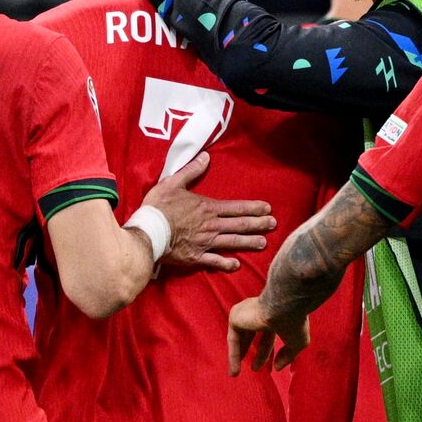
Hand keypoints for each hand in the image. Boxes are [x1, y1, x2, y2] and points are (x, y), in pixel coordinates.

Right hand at [144, 151, 274, 271]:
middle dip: (258, 224)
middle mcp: (211, 226)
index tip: (268, 209)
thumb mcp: (172, 183)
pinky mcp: (196, 257)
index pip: (236, 208)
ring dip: (249, 242)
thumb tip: (206, 157)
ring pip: (232, 242)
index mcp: (207, 208)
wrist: (147, 232)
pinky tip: (236, 265)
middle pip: (240, 225)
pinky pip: (215, 261)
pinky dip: (226, 263)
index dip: (254, 208)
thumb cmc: (158, 207)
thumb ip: (191, 171)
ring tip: (263, 243)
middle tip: (274, 224)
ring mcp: (205, 243)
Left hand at [228, 296, 308, 375]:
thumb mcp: (296, 342)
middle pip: (249, 334)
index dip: (265, 352)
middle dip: (247, 350)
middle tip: (249, 368)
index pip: (266, 334)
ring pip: (238, 337)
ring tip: (234, 374)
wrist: (285, 307)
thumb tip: (277, 368)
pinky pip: (232, 340)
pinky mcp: (235, 317)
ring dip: (236, 356)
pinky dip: (233, 355)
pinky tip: (235, 371)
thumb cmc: (295, 322)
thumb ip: (288, 355)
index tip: (270, 367)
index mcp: (272, 313)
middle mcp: (257, 311)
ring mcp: (245, 312)